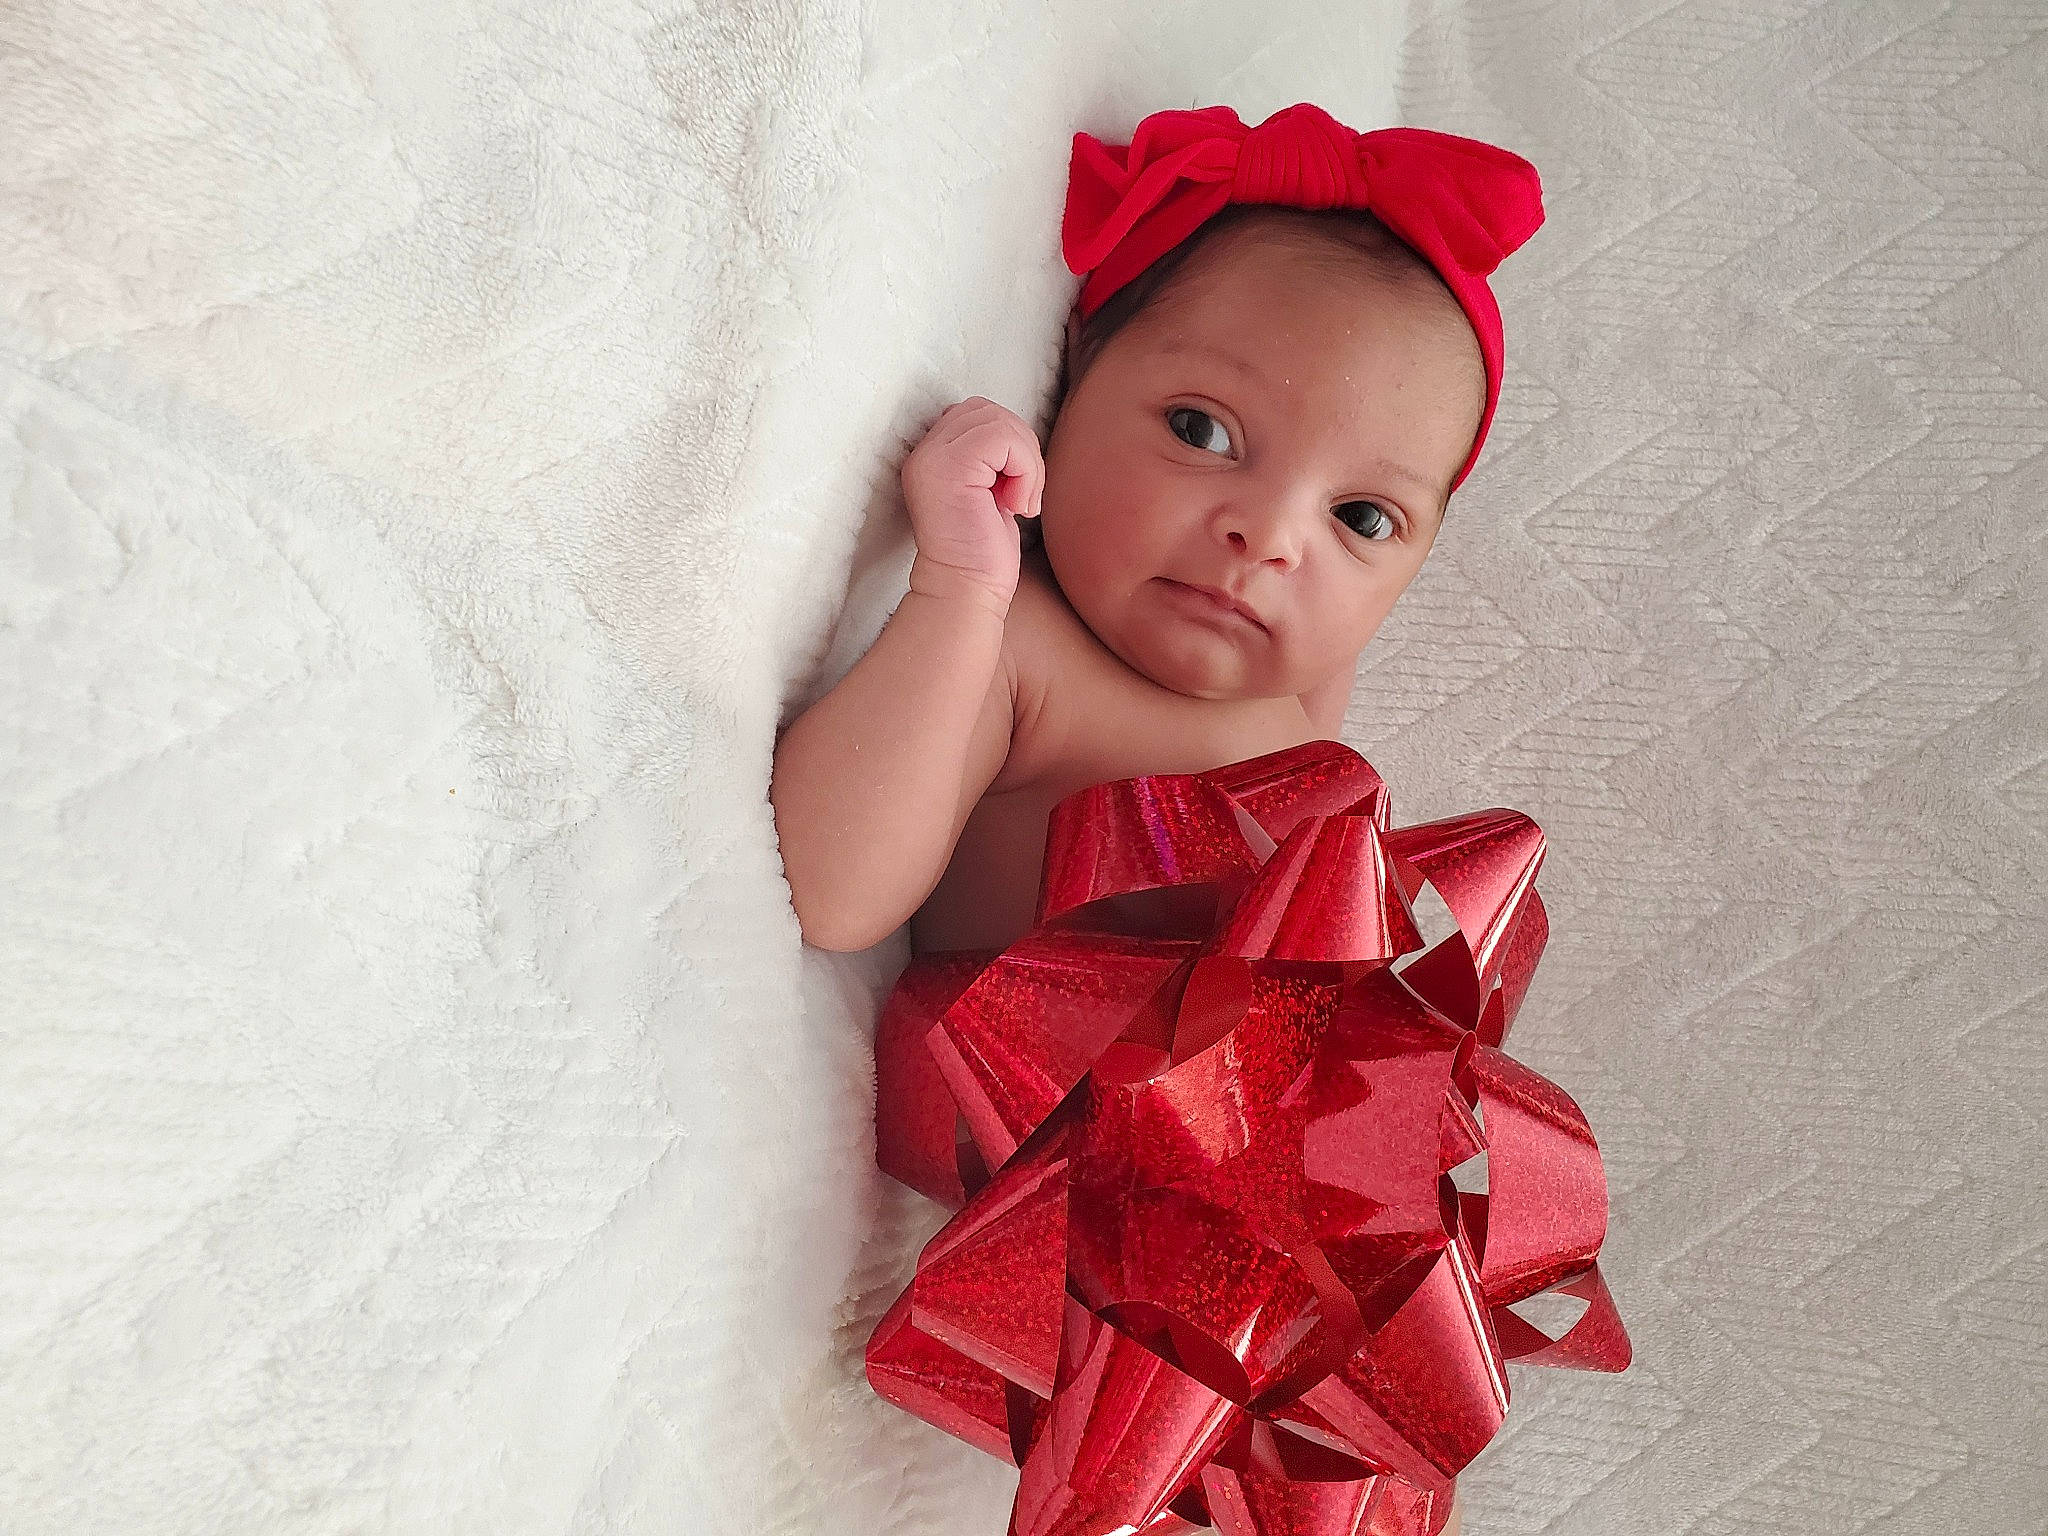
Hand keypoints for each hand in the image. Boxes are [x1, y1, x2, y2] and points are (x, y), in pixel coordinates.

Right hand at [900, 396, 1043, 612]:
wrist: (966, 591)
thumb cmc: (983, 552)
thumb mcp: (990, 491)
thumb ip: (993, 457)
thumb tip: (1018, 432)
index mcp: (932, 455)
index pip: (977, 413)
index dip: (1007, 444)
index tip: (1011, 488)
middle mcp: (926, 451)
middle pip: (989, 411)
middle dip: (1020, 447)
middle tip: (1022, 493)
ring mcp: (934, 457)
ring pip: (1001, 423)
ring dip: (1026, 462)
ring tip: (1020, 501)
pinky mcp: (951, 468)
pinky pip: (1004, 440)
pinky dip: (1025, 470)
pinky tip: (1016, 506)